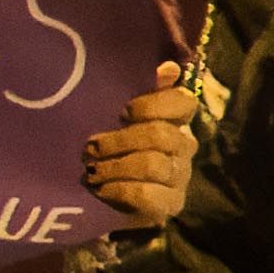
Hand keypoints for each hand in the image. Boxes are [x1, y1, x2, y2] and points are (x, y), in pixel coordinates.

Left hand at [82, 62, 194, 224]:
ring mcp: (179, 177)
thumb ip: (135, 89)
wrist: (94, 195)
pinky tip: (99, 188)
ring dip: (115, 166)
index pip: (184, 102)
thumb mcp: (110, 116)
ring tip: (90, 170)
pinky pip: (148, 195)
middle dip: (119, 140)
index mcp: (173, 119)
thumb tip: (167, 68)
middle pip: (161, 135)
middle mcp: (183, 146)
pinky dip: (119, 190)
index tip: (122, 112)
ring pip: (154, 165)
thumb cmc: (103, 147)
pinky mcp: (169, 205)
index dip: (153, 105)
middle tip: (89, 146)